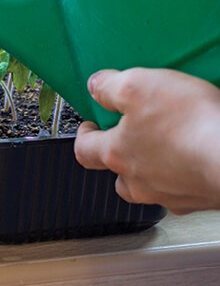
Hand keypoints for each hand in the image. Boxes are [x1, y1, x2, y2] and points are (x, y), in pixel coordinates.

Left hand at [74, 68, 219, 213]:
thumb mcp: (138, 86)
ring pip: (150, 186)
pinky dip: (185, 175)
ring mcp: (170, 195)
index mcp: (116, 154)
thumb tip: (95, 87)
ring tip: (165, 148)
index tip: (88, 127)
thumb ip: (109, 87)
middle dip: (119, 156)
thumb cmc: (191, 125)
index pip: (84, 150)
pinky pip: (184, 189)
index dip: (83, 136)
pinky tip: (196, 157)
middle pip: (117, 175)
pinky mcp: (200, 199)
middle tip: (130, 137)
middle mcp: (139, 181)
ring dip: (152, 169)